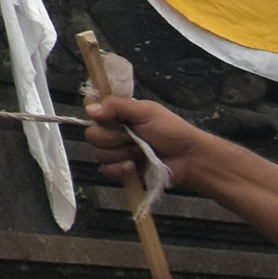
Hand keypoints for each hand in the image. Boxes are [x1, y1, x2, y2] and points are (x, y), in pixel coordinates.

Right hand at [81, 90, 206, 193]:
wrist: (188, 159)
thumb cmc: (171, 131)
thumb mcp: (146, 112)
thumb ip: (118, 107)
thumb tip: (89, 108)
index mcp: (119, 114)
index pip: (92, 110)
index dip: (96, 115)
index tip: (107, 118)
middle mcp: (114, 132)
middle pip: (93, 135)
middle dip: (113, 138)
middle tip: (133, 137)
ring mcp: (117, 152)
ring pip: (100, 154)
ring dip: (121, 153)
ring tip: (140, 152)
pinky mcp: (121, 171)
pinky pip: (107, 171)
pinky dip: (120, 169)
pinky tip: (134, 166)